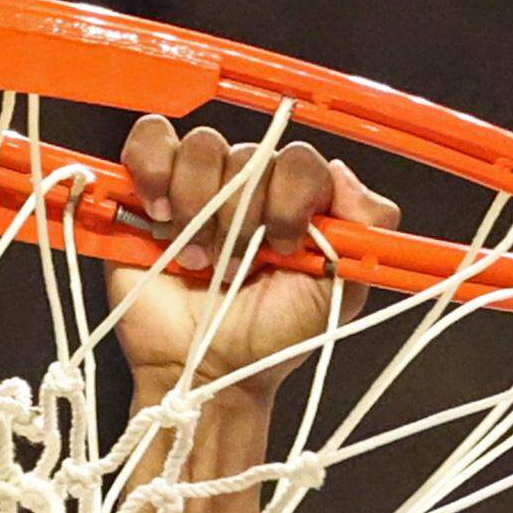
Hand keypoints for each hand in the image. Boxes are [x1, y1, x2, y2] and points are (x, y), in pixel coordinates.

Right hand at [109, 118, 400, 404]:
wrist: (209, 375)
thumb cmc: (270, 339)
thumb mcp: (339, 292)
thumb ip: (366, 228)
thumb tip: (343, 172)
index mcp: (293, 201)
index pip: (300, 159)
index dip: (292, 197)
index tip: (284, 247)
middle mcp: (248, 186)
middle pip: (249, 154)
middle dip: (243, 217)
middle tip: (234, 270)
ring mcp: (197, 185)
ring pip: (202, 147)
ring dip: (199, 206)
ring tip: (196, 260)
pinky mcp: (146, 189)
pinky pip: (149, 138)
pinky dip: (153, 169)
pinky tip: (160, 216)